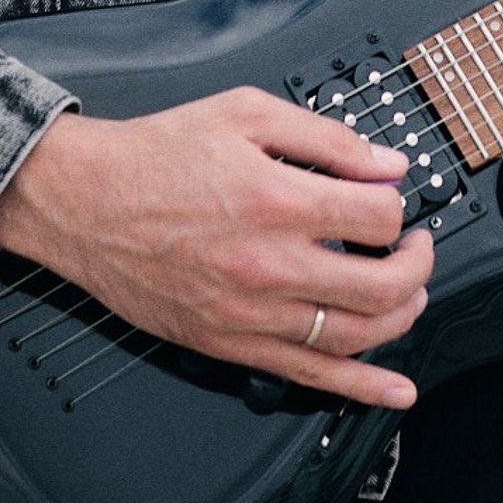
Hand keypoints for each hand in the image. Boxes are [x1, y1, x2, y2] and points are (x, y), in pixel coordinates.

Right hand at [0, 86, 431, 409]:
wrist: (85, 201)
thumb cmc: (156, 155)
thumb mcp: (245, 112)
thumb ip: (325, 137)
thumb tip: (386, 162)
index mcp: (277, 199)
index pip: (378, 215)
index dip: (397, 202)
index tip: (390, 194)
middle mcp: (270, 265)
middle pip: (383, 285)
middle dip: (417, 264)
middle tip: (416, 246)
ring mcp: (251, 313)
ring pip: (356, 336)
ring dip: (401, 317)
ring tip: (410, 293)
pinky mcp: (230, 344)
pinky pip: (309, 378)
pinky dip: (362, 388)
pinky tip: (395, 390)